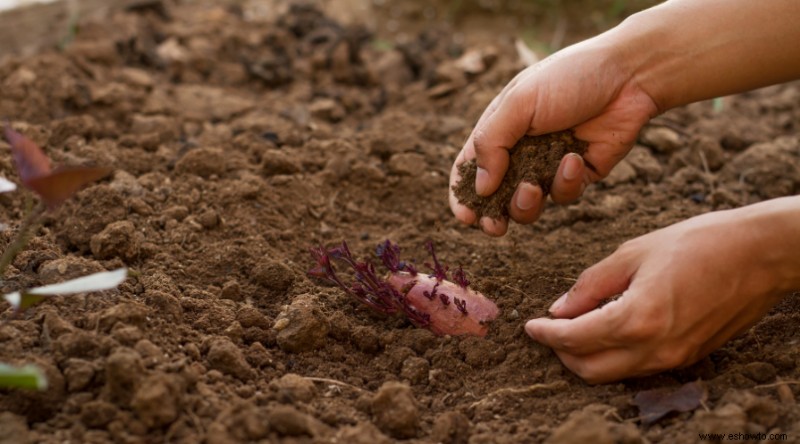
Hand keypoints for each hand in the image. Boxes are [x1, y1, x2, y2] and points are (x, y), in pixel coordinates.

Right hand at [449, 36, 657, 235]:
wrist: (629, 75)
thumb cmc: (568, 78)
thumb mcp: (519, 102)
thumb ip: (492, 143)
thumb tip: (480, 187)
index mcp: (499, 130)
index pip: (469, 169)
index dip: (462, 195)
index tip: (464, 216)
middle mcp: (520, 151)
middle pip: (495, 197)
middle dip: (492, 216)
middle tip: (495, 226)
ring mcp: (549, 165)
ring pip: (528, 205)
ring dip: (526, 204)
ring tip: (533, 189)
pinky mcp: (579, 175)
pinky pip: (564, 195)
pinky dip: (566, 183)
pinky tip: (574, 160)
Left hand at [524, 199, 799, 383]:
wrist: (760, 254)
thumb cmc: (699, 243)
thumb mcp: (634, 252)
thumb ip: (591, 284)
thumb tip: (559, 307)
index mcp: (637, 318)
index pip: (574, 339)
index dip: (545, 334)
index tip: (529, 325)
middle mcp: (655, 348)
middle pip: (589, 369)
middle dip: (562, 352)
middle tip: (549, 329)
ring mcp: (675, 358)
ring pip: (614, 374)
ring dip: (587, 357)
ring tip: (575, 327)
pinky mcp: (689, 357)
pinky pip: (639, 367)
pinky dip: (615, 356)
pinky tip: (609, 329)